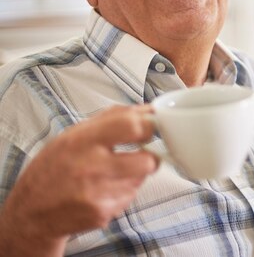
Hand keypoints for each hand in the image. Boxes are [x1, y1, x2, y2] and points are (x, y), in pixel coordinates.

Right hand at [0, 104, 157, 253]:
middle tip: (140, 154)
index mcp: (83, 140)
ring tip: (111, 173)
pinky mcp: (102, 213)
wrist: (31, 211)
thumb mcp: (74, 133)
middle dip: (150, 156)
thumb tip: (149, 110)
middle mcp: (91, 167)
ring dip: (135, 175)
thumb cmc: (55, 166)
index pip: (131, 126)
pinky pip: (129, 197)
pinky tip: (103, 190)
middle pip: (147, 160)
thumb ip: (113, 119)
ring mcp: (97, 194)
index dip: (149, 125)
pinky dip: (123, 192)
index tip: (151, 127)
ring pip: (140, 180)